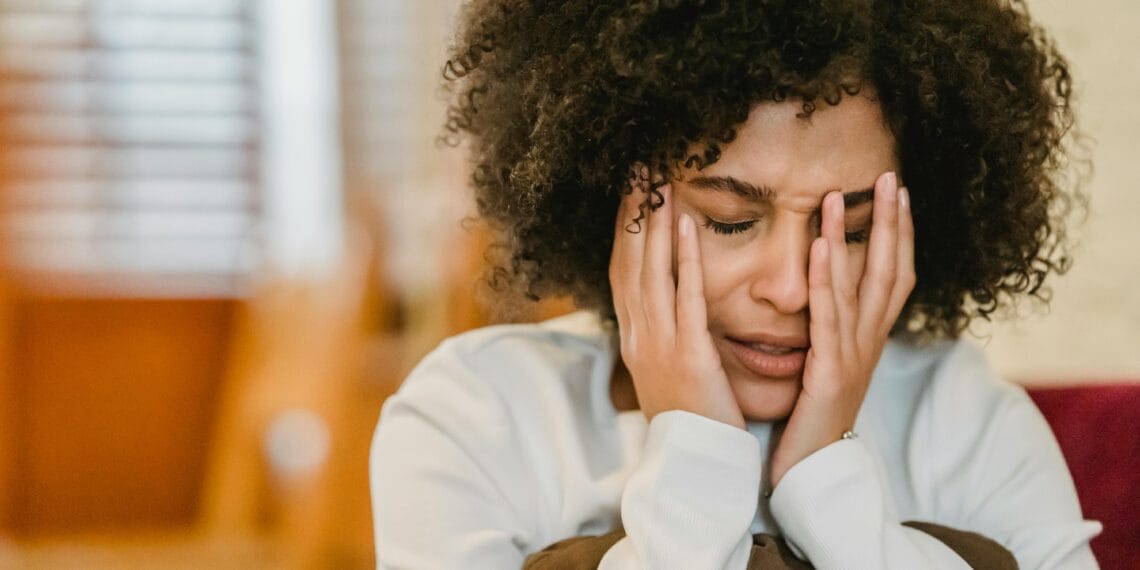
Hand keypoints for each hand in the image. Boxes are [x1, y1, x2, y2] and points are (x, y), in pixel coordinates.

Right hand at [609, 180, 745, 429]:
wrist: (696, 463)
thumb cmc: (690, 415)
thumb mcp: (667, 368)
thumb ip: (664, 331)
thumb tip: (665, 300)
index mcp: (634, 337)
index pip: (623, 269)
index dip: (625, 226)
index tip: (631, 187)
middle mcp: (639, 335)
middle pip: (629, 260)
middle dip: (633, 210)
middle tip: (638, 165)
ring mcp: (659, 344)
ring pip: (651, 270)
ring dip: (654, 222)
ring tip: (658, 179)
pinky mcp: (689, 355)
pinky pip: (685, 298)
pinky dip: (685, 260)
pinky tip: (688, 225)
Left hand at [769, 172, 914, 486]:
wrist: (812, 474)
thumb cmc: (811, 421)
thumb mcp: (826, 366)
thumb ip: (828, 331)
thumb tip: (822, 294)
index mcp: (867, 340)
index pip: (893, 277)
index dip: (900, 235)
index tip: (898, 193)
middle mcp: (869, 343)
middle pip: (891, 272)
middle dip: (892, 223)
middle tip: (891, 178)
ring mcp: (854, 357)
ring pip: (862, 287)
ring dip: (854, 238)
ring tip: (845, 195)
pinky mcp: (831, 373)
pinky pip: (829, 318)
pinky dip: (826, 279)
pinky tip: (817, 246)